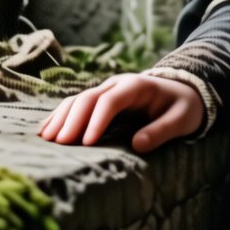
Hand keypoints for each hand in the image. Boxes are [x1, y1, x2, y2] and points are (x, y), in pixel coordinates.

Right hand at [36, 73, 206, 153]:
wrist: (183, 91)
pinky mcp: (99, 99)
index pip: (110, 100)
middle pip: (88, 98)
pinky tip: (46, 130)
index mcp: (136, 86)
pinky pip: (75, 105)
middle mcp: (116, 84)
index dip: (96, 120)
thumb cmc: (183, 106)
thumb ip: (162, 130)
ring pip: (77, 100)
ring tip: (46, 139)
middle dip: (72, 120)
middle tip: (60, 144)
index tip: (86, 142)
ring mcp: (106, 90)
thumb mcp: (182, 119)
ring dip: (61, 118)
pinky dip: (60, 116)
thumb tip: (138, 145)